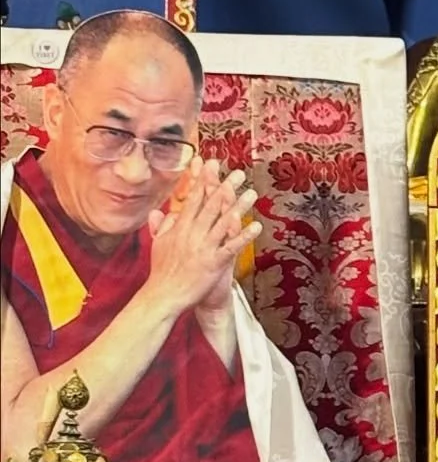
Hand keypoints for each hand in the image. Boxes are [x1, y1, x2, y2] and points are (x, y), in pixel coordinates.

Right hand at [145, 161, 259, 318]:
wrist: (163, 296)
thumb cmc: (161, 273)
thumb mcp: (158, 245)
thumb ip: (160, 227)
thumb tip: (157, 212)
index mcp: (180, 228)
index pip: (194, 199)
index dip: (204, 180)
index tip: (211, 164)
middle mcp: (192, 234)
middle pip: (211, 206)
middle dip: (225, 187)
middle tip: (238, 173)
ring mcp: (203, 247)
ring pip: (223, 222)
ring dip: (239, 207)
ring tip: (252, 192)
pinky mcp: (213, 263)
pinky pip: (231, 247)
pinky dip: (243, 236)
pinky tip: (256, 226)